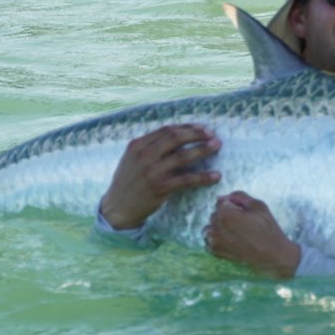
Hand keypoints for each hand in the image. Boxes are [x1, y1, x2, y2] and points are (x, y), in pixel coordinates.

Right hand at [98, 124, 220, 229]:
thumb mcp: (133, 159)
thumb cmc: (129, 182)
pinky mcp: (161, 188)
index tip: (202, 128)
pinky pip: (187, 180)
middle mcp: (144, 156)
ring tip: (217, 147)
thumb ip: (151, 148)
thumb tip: (179, 137)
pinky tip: (216, 176)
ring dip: (202, 150)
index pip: (166, 130)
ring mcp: (152, 172)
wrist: (118, 207)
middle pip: (176, 138)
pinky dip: (203, 177)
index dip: (187, 127)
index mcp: (137, 145)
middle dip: (197, 134)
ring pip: (183, 156)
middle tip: (213, 136)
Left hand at [203, 191, 300, 278]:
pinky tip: (229, 241)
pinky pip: (209, 241)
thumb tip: (223, 197)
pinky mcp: (216, 252)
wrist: (273, 255)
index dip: (232, 206)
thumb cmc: (268, 229)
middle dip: (225, 216)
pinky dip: (216, 239)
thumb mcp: (258, 205)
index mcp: (225, 213)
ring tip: (234, 232)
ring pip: (209, 227)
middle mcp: (216, 226)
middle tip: (241, 224)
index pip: (220, 202)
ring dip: (218, 227)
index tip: (243, 213)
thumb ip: (239, 196)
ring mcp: (214, 240)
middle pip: (214, 214)